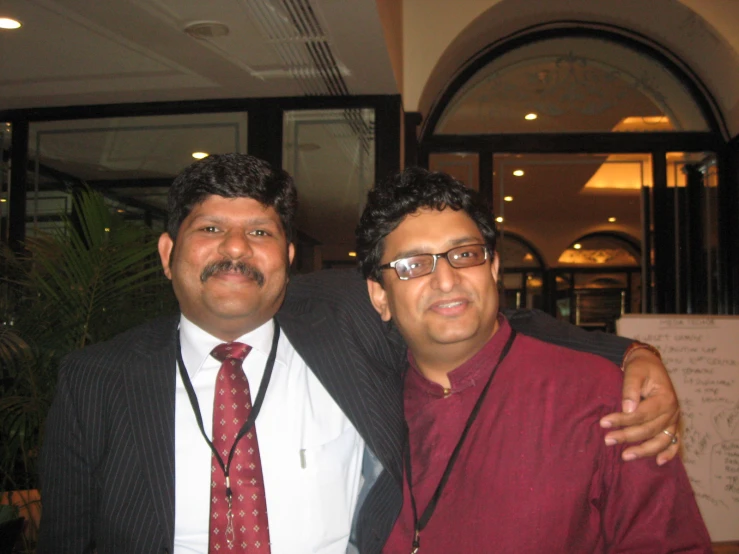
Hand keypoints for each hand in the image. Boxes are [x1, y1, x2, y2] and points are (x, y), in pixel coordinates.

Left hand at [600, 348, 679, 464]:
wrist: (651, 365)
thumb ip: (630, 389)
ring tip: (625, 456)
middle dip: (627, 436)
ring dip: (644, 450)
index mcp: (665, 398)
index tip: (604, 423)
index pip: (642, 414)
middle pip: (649, 429)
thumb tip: (627, 409)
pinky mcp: (673, 424)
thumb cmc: (642, 368)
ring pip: (662, 441)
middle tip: (607, 440)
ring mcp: (674, 420)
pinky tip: (659, 462)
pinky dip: (669, 453)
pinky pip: (674, 442)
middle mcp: (673, 412)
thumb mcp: (634, 372)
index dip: (622, 420)